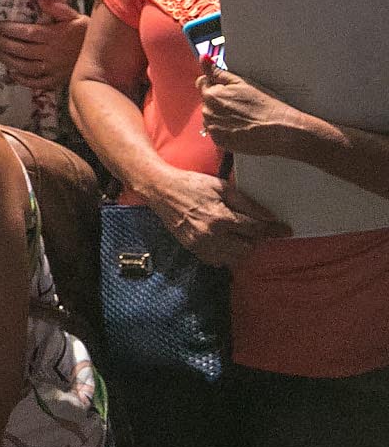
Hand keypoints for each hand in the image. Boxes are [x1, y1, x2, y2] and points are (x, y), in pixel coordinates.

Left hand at [0, 0, 84, 92]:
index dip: (8, 29)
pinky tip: (13, 74)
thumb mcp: (76, 17)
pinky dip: (23, 80)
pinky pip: (37, 83)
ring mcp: (54, 69)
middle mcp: (51, 54)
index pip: (26, 33)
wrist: (107, 57)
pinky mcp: (57, 81)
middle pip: (21, 50)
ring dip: (8, 61)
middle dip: (3, 44)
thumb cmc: (88, 34)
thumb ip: (57, 8)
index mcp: (54, 36)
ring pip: (25, 67)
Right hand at [145, 164, 287, 267]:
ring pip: (235, 258)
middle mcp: (212, 235)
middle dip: (256, 239)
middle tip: (255, 228)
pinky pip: (220, 261)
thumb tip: (269, 217)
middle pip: (248, 247)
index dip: (274, 230)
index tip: (286, 230)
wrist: (161, 190)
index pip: (256, 229)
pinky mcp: (194, 249)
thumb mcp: (221, 186)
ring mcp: (202, 245)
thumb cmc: (191, 184)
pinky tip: (226, 241)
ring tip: (240, 235)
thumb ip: (246, 203)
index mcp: (220, 217)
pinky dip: (227, 254)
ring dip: (243, 248)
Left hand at [198, 65, 316, 161]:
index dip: (216, 84)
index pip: (202, 83)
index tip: (229, 89)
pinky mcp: (220, 142)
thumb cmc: (264, 105)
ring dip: (221, 115)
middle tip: (241, 104)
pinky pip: (217, 132)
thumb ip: (218, 71)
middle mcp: (207, 112)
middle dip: (219, 100)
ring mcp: (213, 128)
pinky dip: (225, 129)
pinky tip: (241, 127)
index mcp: (210, 95)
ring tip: (243, 117)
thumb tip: (203, 58)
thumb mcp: (242, 83)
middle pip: (207, 101)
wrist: (281, 131)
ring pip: (212, 117)